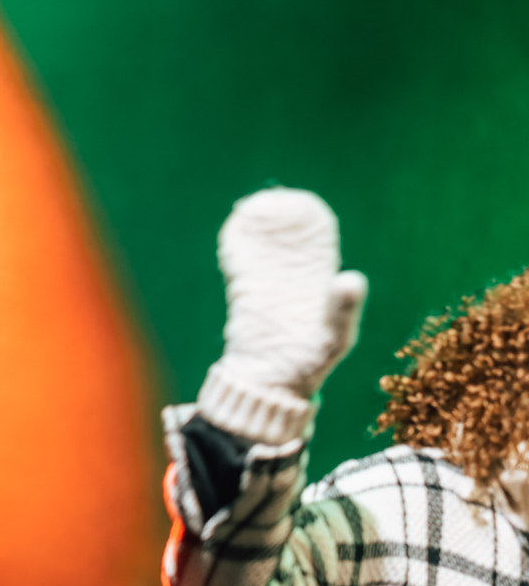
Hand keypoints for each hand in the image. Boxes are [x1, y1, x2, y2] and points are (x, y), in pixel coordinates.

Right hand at [201, 187, 367, 439]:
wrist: (269, 386)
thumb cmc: (310, 366)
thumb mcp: (333, 337)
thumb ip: (342, 309)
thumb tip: (350, 277)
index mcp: (323, 291)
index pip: (318, 250)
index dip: (311, 228)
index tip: (304, 206)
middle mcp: (297, 286)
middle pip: (288, 246)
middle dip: (280, 223)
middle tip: (273, 200)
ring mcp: (269, 291)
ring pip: (264, 252)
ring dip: (257, 231)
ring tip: (250, 207)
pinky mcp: (245, 299)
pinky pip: (242, 267)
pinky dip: (238, 248)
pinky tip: (235, 229)